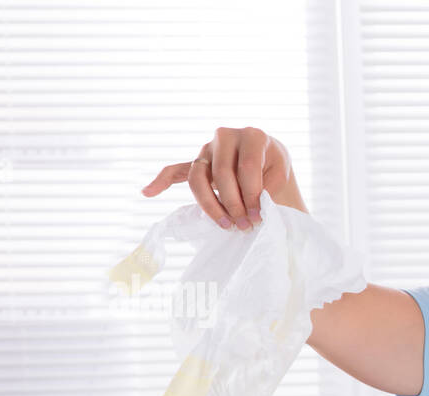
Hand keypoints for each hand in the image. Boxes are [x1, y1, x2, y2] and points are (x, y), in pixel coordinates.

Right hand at [141, 126, 304, 227]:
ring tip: (224, 225)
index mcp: (253, 136)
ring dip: (210, 205)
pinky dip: (161, 181)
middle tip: (244, 226)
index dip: (252, 195)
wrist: (269, 161)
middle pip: (220, 173)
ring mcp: (208, 149)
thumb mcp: (281, 174)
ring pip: (198, 177)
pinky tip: (147, 192)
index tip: (259, 217)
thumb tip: (254, 207)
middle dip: (232, 204)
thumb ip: (268, 187)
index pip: (246, 168)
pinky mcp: (198, 162)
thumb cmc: (275, 168)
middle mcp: (226, 137)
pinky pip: (175, 170)